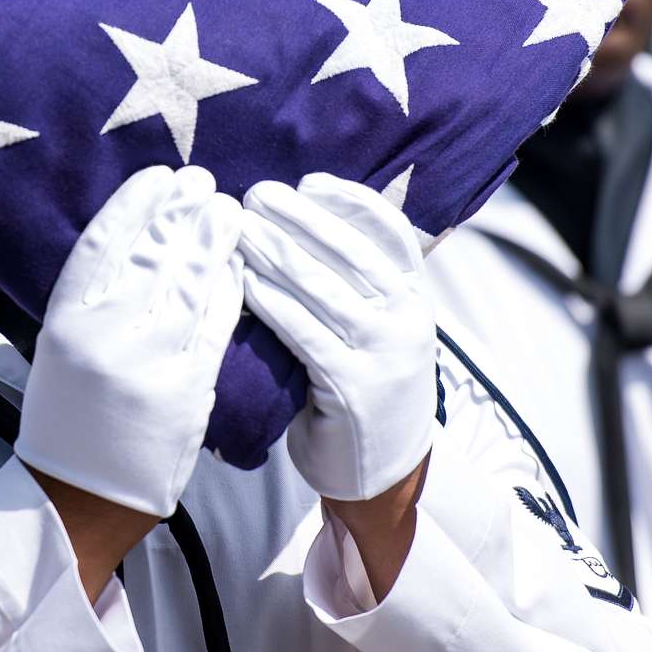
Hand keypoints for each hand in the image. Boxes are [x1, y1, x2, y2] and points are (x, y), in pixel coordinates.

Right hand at [16, 165, 243, 518]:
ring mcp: (147, 363)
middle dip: (180, 211)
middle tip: (203, 181)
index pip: (103, 244)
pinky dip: (229, 292)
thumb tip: (139, 236)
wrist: (78, 494)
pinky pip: (215, 328)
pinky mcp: (186, 392)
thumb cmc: (69, 414)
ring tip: (228, 210)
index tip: (159, 175)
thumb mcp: (62, 348)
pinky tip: (238, 266)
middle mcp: (103, 336)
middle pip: (150, 255)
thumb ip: (94, 298)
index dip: (134, 203)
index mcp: (65, 321)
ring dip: (212, 241)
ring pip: (188, 285)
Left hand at [236, 172, 435, 502]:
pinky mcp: (354, 388)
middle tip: (255, 194)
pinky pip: (305, 332)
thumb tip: (299, 215)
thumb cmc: (358, 384)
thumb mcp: (369, 327)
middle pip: (350, 252)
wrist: (380, 470)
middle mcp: (407, 318)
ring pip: (324, 288)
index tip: (307, 180)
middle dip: (299, 218)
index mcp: (413, 296)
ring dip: (276, 252)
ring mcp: (385, 354)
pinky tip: (244, 281)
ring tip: (238, 228)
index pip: (389, 233)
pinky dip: (273, 303)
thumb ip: (349, 281)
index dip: (349, 201)